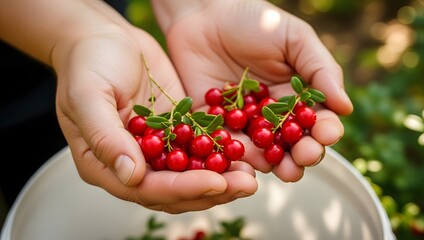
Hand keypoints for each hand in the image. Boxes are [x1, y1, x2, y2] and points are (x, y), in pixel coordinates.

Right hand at [51, 6, 256, 211]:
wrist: (104, 38)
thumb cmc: (87, 62)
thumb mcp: (88, 95)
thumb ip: (106, 137)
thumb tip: (132, 176)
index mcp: (105, 163)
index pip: (145, 188)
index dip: (182, 189)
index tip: (215, 183)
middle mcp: (133, 163)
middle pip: (173, 190)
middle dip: (210, 190)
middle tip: (245, 185)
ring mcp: (155, 149)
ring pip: (190, 175)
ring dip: (221, 179)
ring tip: (250, 176)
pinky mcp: (175, 131)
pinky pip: (198, 149)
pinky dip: (219, 156)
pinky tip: (242, 154)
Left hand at [153, 0, 353, 181]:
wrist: (203, 14)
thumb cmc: (254, 21)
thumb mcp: (294, 38)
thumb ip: (320, 70)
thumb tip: (346, 107)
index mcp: (296, 95)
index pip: (316, 120)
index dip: (324, 130)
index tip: (327, 134)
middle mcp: (273, 115)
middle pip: (293, 143)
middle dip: (304, 153)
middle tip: (307, 156)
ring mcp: (245, 123)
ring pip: (265, 152)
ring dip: (277, 164)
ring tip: (288, 171)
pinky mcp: (216, 126)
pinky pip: (229, 147)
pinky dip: (240, 159)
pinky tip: (251, 164)